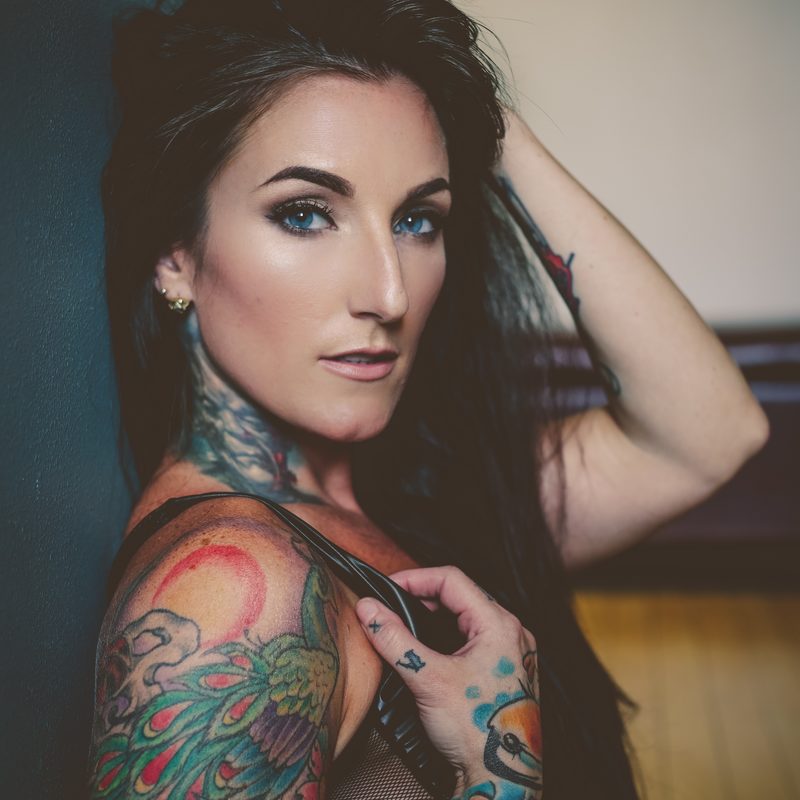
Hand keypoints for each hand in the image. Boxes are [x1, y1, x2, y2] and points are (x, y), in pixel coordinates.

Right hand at [355, 566, 541, 798]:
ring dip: (435, 618)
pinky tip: (429, 652)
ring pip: (467, 618)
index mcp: (500, 624)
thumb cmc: (476, 731)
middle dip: (422, 598)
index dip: (414, 578)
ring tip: (405, 627)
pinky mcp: (507, 671)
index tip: (386, 588)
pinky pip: (475, 640)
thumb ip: (394, 639)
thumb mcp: (427, 680)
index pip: (452, 579)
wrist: (503, 780)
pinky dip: (448, 638)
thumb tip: (368, 609)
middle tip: (391, 606)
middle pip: (460, 596)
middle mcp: (512, 633)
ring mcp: (512, 653)